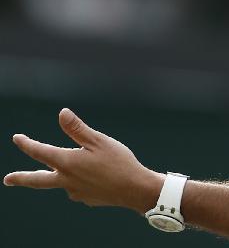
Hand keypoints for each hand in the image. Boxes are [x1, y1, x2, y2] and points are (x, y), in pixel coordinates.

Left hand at [4, 108, 163, 212]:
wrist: (133, 189)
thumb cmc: (118, 162)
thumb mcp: (99, 140)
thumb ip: (77, 129)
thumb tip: (62, 114)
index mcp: (68, 162)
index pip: (41, 152)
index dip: (27, 144)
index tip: (17, 138)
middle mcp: (66, 180)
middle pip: (37, 180)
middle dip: (21, 178)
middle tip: (8, 180)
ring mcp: (75, 192)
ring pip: (62, 182)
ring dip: (63, 174)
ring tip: (82, 166)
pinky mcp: (86, 199)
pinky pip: (78, 188)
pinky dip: (82, 181)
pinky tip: (98, 177)